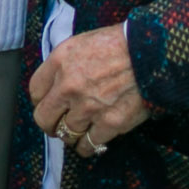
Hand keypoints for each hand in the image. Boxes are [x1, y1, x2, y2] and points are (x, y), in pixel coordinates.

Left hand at [30, 23, 149, 155]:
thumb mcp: (84, 42)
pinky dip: (88, 146)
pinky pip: (88, 145)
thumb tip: (56, 84)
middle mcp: (69, 85)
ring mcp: (88, 107)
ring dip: (72, 134)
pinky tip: (93, 140)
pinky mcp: (110, 123)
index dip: (41, 100)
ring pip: (66, 134)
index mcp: (61, 60)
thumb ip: (65, 63)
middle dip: (50, 124)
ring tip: (80, 131)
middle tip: (59, 124)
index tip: (49, 105)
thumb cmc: (121, 43)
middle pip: (44, 118)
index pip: (35, 90)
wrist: (153, 51)